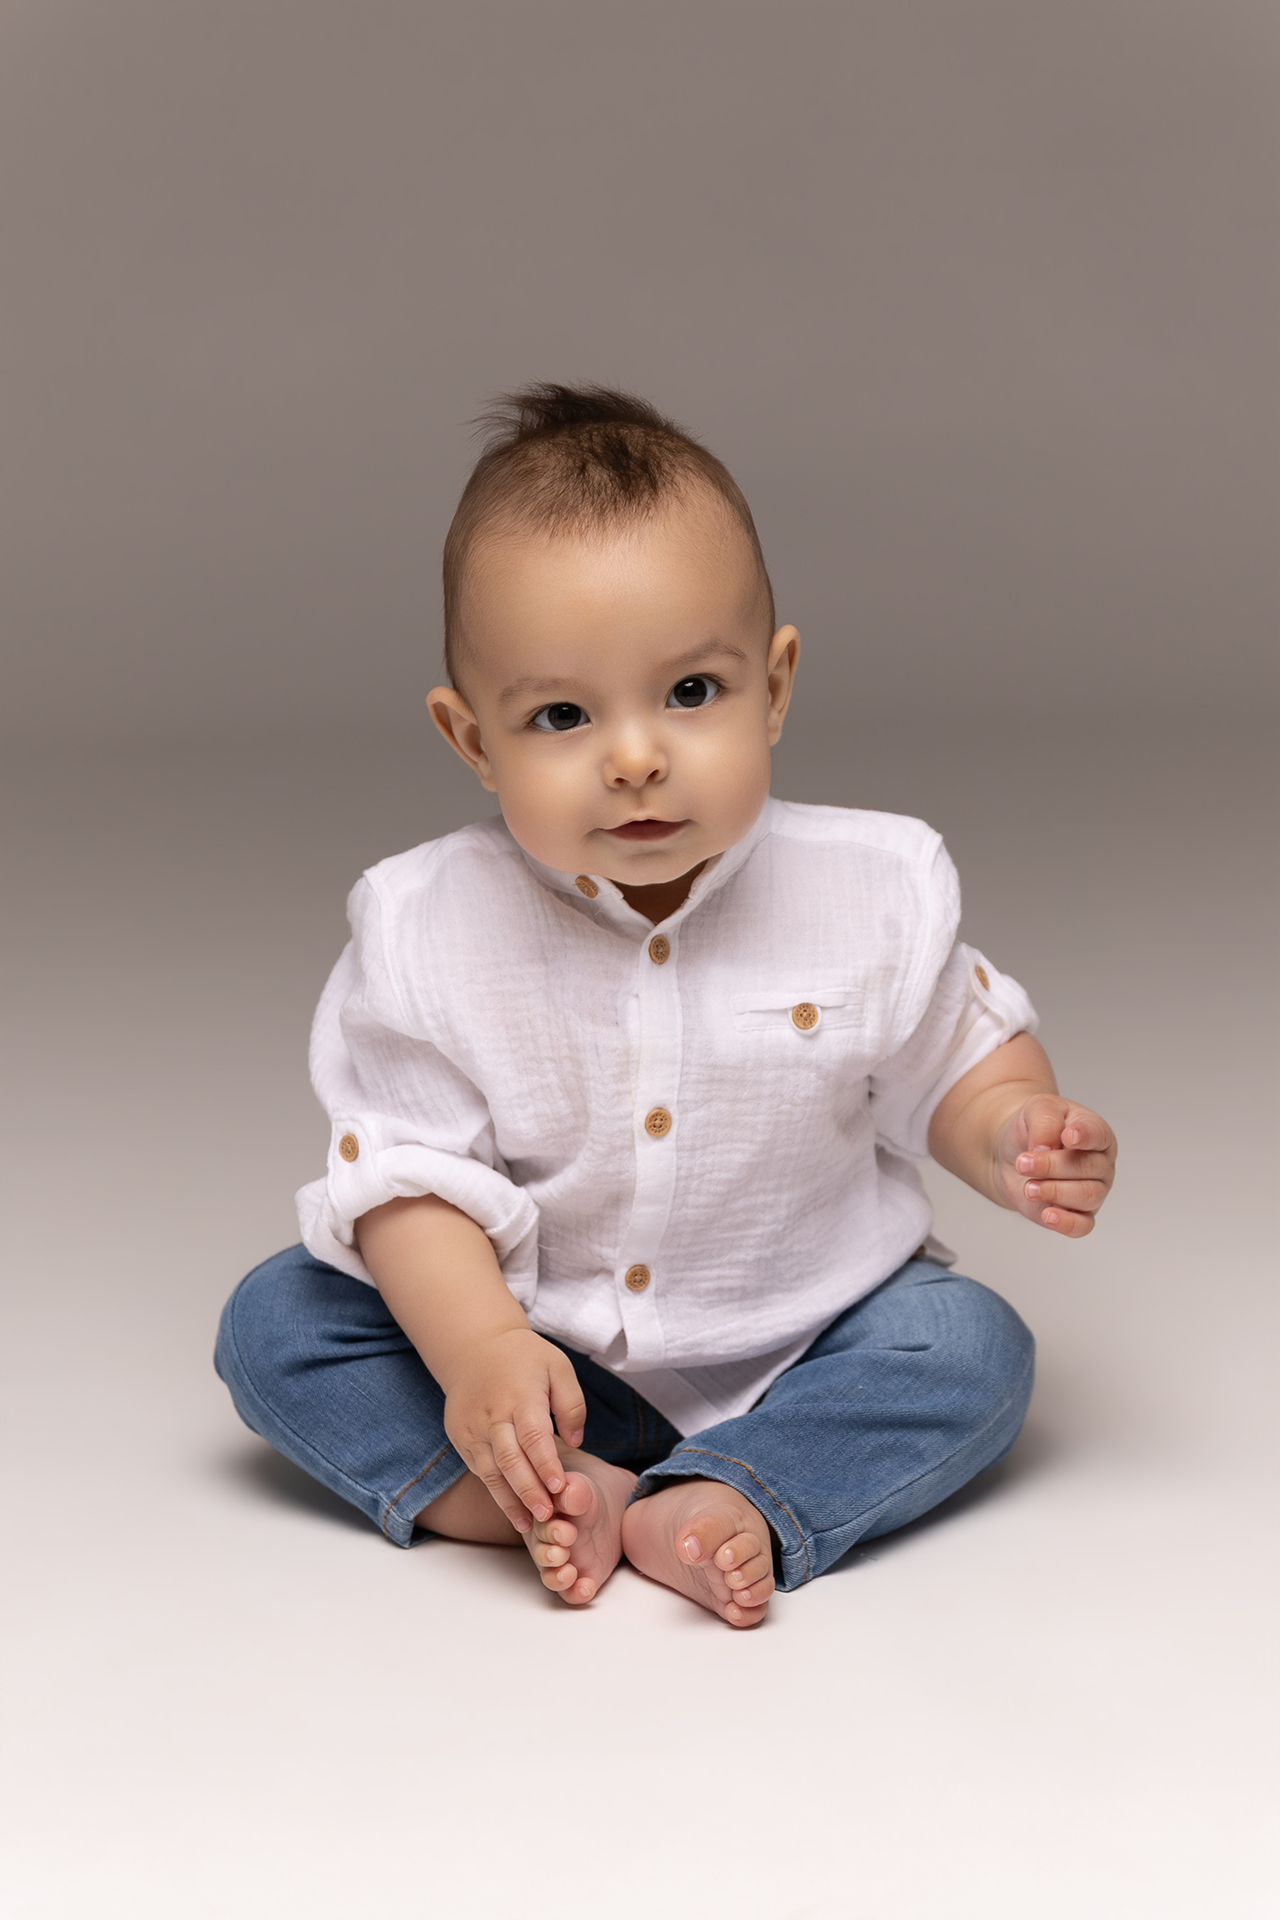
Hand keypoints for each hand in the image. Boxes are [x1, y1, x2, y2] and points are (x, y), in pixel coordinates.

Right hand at [442, 1328, 587, 1531]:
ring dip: (510, 1500)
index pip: (533, 1435)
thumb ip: (572, 1405)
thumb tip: (576, 1442)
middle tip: (549, 1517)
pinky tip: (513, 1510)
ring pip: (490, 1471)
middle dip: (528, 1491)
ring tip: (531, 1525)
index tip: (560, 1487)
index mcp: (520, 1395)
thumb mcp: (558, 1367)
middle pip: (509, 1459)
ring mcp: (472, 1428)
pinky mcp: (461, 1437)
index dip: (545, 1463)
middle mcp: (493, 1415)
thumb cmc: (525, 1358)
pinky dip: (495, 1491)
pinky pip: (479, 1469)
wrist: (474, 1346)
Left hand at [995, 1095, 1116, 1237]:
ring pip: (1087, 1196)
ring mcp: (1092, 1191)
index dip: (1085, 1136)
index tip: (1067, 1137)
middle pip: (1087, 1168)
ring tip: (1029, 1187)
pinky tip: (1048, 1215)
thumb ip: (1045, 1122)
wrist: (1014, 1153)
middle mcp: (1100, 1164)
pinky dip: (1066, 1223)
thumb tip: (1045, 1147)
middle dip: (1051, 1166)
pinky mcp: (1077, 1214)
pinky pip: (1082, 1226)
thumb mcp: (1037, 1110)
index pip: (1098, 1135)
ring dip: (1054, 1191)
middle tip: (1023, 1162)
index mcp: (1097, 1134)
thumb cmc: (1035, 1129)